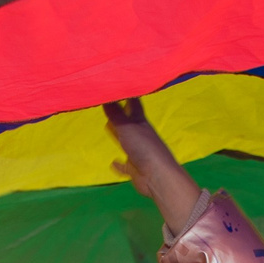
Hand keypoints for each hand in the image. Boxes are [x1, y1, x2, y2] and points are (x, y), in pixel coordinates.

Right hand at [103, 99, 202, 229]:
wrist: (157, 176)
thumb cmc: (143, 147)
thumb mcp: (126, 127)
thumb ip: (115, 113)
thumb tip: (106, 96)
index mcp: (141, 122)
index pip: (134, 104)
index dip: (128, 95)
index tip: (119, 86)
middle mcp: (141, 135)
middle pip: (129, 121)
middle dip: (121, 114)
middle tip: (110, 105)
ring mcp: (139, 152)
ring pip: (128, 141)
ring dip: (120, 136)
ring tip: (109, 129)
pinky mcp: (135, 169)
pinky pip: (125, 166)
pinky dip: (119, 164)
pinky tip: (113, 163)